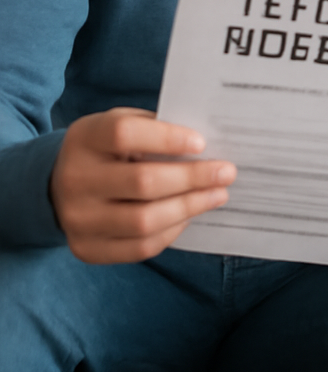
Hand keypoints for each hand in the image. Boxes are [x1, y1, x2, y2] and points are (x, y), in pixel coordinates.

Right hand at [50, 107, 235, 263]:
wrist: (58, 183)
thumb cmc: (107, 147)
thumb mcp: (122, 123)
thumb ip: (156, 128)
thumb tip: (206, 146)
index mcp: (86, 138)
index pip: (124, 134)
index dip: (167, 138)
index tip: (201, 143)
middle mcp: (76, 179)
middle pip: (142, 182)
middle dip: (193, 178)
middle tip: (227, 172)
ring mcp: (78, 219)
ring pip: (144, 221)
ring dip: (190, 208)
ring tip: (217, 195)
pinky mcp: (86, 248)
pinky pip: (138, 248)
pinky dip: (172, 231)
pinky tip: (190, 215)